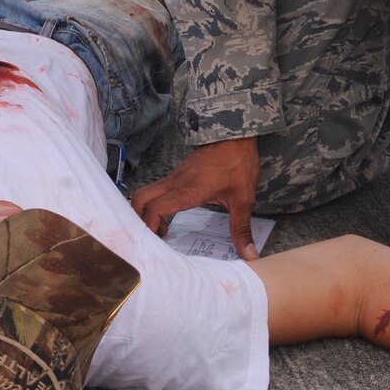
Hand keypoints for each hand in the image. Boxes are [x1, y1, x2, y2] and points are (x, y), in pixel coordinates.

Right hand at [132, 136, 261, 259]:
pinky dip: (156, 203)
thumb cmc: (238, 164)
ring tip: (163, 227)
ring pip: (147, 192)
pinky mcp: (178, 173)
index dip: (151, 226)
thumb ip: (242, 228)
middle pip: (140, 198)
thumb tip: (249, 254)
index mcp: (187, 191)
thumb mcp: (243, 200)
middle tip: (156, 235)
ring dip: (147, 210)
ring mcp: (174, 176)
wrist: (235, 135)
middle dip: (140, 218)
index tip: (161, 240)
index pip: (155, 209)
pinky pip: (158, 188)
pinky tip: (172, 214)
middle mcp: (175, 183)